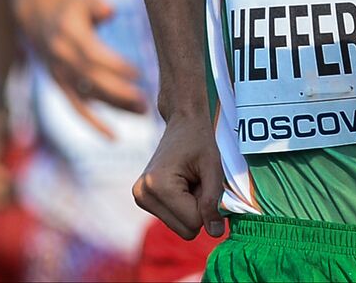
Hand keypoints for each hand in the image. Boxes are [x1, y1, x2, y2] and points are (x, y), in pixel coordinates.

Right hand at [23, 0, 147, 136]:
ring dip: (115, 107)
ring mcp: (59, 75)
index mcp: (67, 35)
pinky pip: (77, 108)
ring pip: (88, 97)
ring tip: (143, 112)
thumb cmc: (72, 6)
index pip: (91, 55)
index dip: (114, 65)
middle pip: (91, 80)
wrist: (38, 18)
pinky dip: (94, 124)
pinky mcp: (60, 87)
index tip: (139, 73)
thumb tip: (110, 12)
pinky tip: (113, 136)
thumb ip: (97, 4)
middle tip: (145, 101)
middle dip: (118, 92)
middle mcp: (61, 58)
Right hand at [132, 113, 224, 239]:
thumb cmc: (200, 140)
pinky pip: (173, 219)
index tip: (204, 180)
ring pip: (180, 227)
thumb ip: (214, 202)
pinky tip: (182, 183)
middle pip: (185, 229)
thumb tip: (215, 234)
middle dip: (198, 208)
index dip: (207, 205)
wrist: (183, 122)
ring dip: (191, 206)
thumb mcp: (213, 168)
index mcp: (158, 185)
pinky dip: (183, 205)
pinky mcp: (142, 199)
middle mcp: (142, 194)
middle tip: (197, 181)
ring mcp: (140, 198)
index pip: (194, 223)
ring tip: (190, 180)